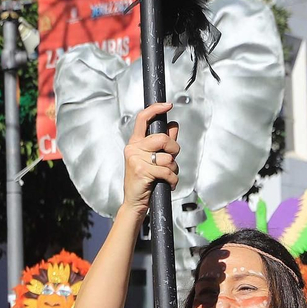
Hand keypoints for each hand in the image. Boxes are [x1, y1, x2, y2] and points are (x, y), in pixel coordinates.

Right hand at [121, 102, 179, 218]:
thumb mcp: (153, 159)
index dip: (156, 109)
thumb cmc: (144, 180)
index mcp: (135, 143)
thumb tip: (173, 125)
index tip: (168, 105)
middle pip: (162, 138)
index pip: (143, 119)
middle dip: (173, 150)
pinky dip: (172, 179)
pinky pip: (167, 171)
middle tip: (172, 160)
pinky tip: (168, 183)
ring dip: (173, 169)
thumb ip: (163, 142)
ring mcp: (135, 159)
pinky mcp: (141, 171)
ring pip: (167, 158)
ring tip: (166, 176)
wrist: (135, 202)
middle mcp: (133, 148)